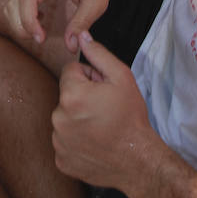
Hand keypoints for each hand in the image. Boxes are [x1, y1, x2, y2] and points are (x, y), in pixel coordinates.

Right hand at [5, 0, 115, 52]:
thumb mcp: (97, 0)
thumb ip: (83, 22)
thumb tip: (71, 46)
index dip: (28, 21)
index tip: (41, 38)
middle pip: (15, 2)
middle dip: (22, 25)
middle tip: (40, 39)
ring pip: (12, 2)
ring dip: (19, 22)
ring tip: (39, 32)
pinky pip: (17, 0)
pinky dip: (21, 15)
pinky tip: (40, 20)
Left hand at [52, 31, 157, 189]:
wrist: (137, 160)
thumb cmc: (131, 117)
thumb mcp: (122, 78)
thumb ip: (99, 54)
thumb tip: (82, 37)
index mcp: (71, 94)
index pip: (70, 71)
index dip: (89, 77)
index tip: (102, 89)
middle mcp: (58, 118)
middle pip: (66, 95)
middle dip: (82, 97)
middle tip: (103, 109)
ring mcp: (58, 142)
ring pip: (64, 118)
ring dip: (77, 119)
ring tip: (100, 128)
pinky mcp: (61, 160)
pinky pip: (64, 142)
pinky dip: (75, 141)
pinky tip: (94, 144)